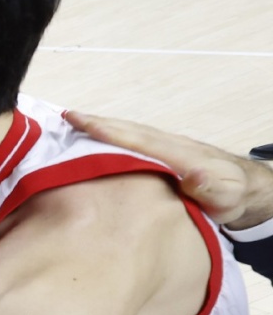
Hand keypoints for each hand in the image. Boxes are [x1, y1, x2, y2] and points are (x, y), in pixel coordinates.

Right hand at [64, 110, 271, 229]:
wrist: (246, 188)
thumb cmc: (232, 196)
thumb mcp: (227, 197)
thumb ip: (211, 188)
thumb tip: (194, 177)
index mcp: (181, 156)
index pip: (141, 141)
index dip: (112, 133)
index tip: (86, 125)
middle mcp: (171, 146)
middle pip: (130, 131)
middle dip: (99, 123)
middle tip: (68, 116)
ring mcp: (167, 146)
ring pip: (130, 132)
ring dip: (103, 125)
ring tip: (74, 121)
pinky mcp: (163, 151)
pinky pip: (133, 139)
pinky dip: (113, 133)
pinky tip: (98, 134)